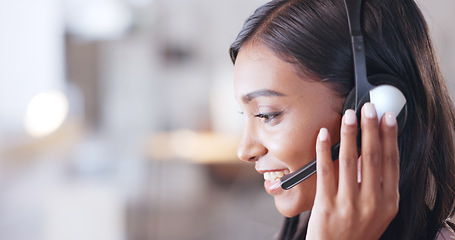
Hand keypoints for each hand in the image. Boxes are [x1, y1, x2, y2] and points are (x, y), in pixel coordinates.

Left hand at [306, 103, 399, 239]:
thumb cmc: (357, 230)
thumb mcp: (378, 211)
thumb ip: (378, 185)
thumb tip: (370, 151)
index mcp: (388, 202)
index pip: (391, 162)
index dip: (389, 136)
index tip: (387, 116)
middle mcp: (371, 202)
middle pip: (373, 156)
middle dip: (371, 128)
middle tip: (369, 107)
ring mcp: (348, 204)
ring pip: (349, 160)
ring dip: (349, 134)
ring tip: (349, 114)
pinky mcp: (326, 205)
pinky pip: (325, 171)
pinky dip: (324, 150)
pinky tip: (323, 134)